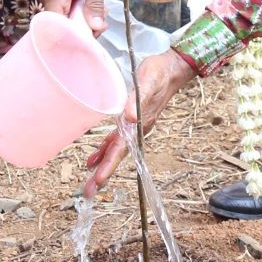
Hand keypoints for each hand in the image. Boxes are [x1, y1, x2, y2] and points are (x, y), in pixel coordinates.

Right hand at [39, 0, 109, 32]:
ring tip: (101, 15)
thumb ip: (95, 5)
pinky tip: (94, 8)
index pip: (56, 26)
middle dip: (81, 28)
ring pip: (64, 18)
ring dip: (82, 20)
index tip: (93, 36)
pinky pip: (65, 10)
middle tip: (102, 24)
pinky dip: (79, 12)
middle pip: (60, 24)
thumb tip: (95, 28)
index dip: (73, 35)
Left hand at [82, 51, 193, 197]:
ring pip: (116, 150)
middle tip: (89, 192)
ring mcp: (135, 126)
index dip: (110, 164)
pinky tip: (95, 158)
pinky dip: (105, 150)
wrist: (172, 69)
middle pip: (118, 155)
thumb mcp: (148, 81)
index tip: (98, 180)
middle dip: (104, 173)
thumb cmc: (159, 72)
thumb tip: (129, 118)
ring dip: (103, 165)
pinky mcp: (132, 120)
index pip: (122, 148)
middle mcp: (138, 128)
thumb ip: (137, 98)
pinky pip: (117, 140)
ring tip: (89, 181)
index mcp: (140, 122)